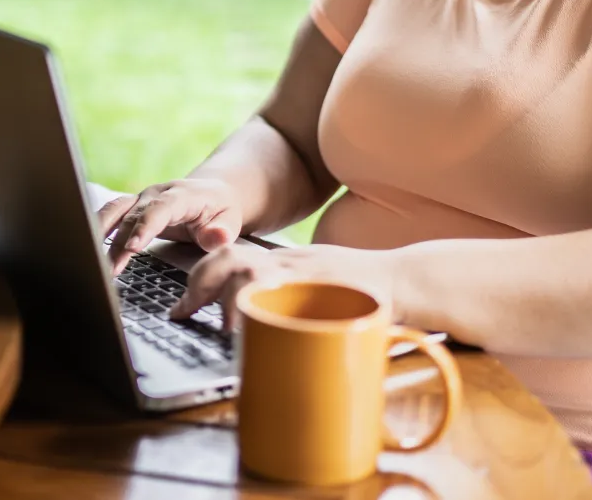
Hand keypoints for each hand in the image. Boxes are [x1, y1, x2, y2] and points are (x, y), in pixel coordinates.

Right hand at [98, 178, 244, 274]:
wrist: (213, 194)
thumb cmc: (220, 212)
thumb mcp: (230, 222)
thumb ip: (222, 232)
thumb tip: (215, 237)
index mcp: (182, 195)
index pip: (161, 209)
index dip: (145, 226)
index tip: (133, 247)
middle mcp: (157, 193)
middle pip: (132, 215)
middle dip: (119, 243)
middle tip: (110, 270)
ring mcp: (142, 198)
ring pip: (115, 211)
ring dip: (101, 234)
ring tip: (94, 263)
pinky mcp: (132, 207)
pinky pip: (110, 214)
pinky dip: (98, 230)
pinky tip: (88, 249)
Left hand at [171, 242, 398, 328]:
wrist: (411, 278)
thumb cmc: (365, 291)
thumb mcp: (318, 289)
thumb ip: (287, 301)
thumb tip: (249, 336)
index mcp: (285, 262)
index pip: (230, 255)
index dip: (199, 277)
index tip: (180, 305)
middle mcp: (290, 262)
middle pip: (231, 258)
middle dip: (199, 283)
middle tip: (181, 312)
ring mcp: (307, 273)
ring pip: (250, 270)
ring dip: (225, 294)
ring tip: (215, 323)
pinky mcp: (326, 287)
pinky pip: (284, 293)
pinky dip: (260, 307)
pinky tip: (246, 328)